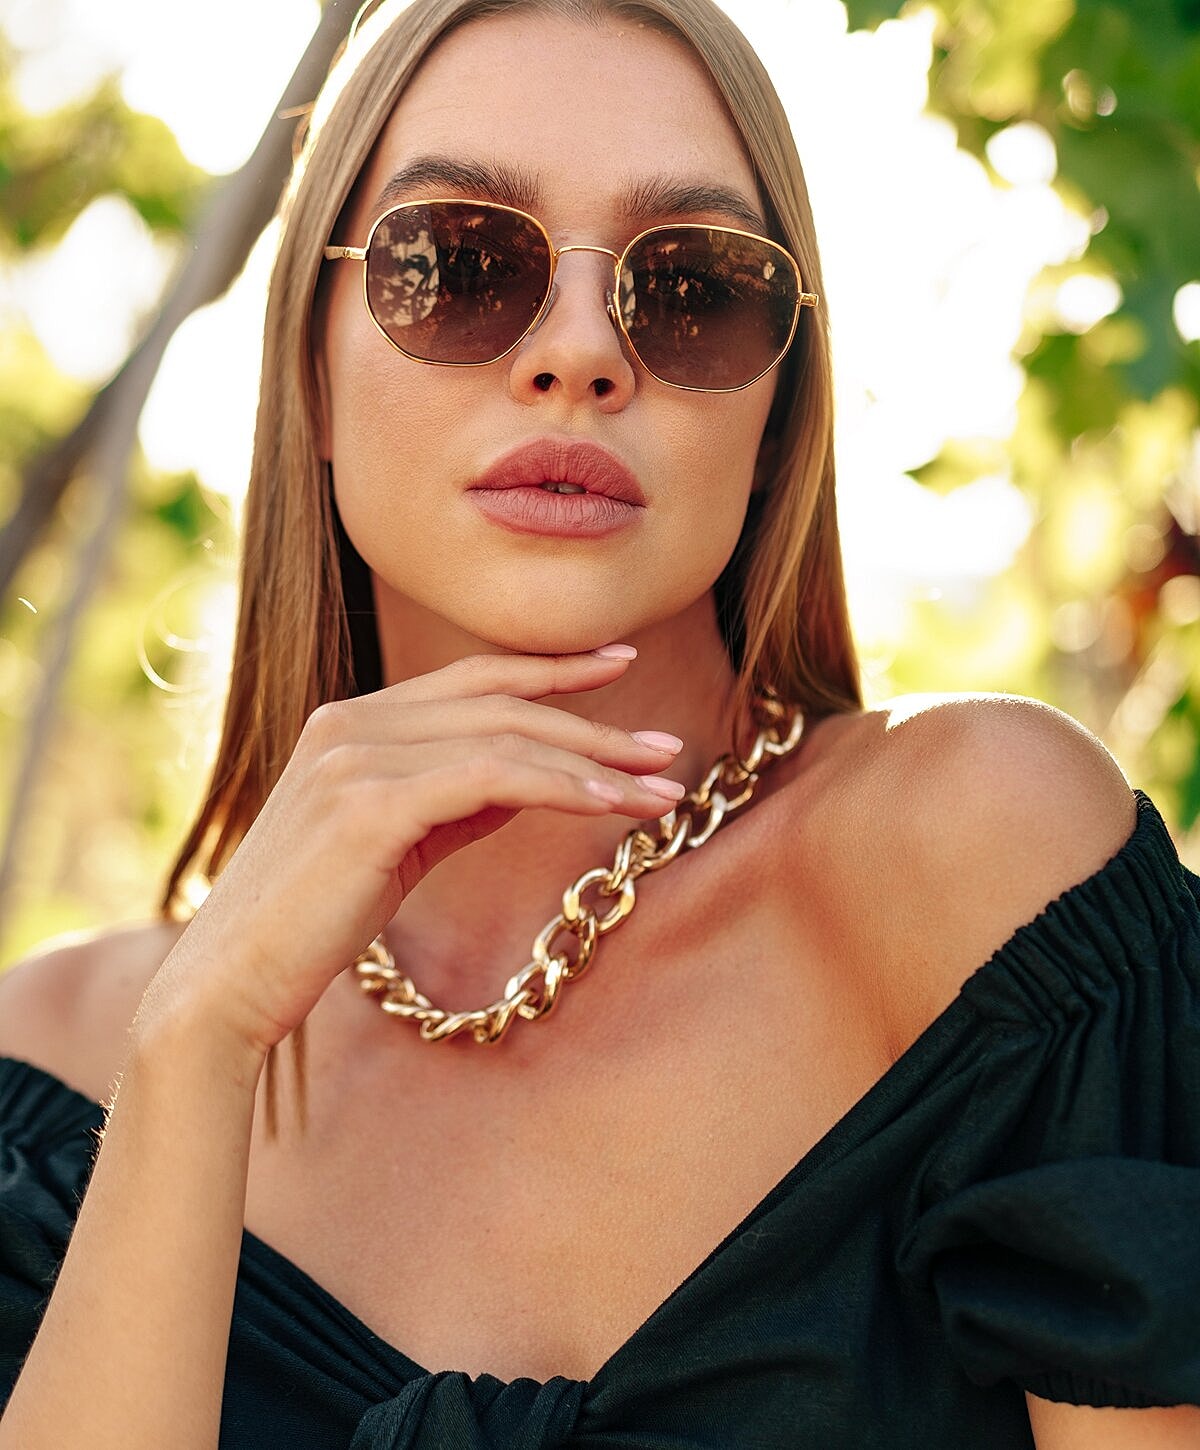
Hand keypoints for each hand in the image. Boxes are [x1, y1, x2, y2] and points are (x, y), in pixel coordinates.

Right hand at [140, 648, 683, 1058]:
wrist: (231, 979)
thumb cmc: (313, 916)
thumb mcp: (395, 841)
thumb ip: (454, 800)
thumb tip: (532, 779)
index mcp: (353, 721)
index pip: (474, 679)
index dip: (553, 669)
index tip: (622, 664)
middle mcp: (353, 723)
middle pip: (502, 704)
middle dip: (595, 724)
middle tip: (667, 748)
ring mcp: (356, 757)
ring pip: (506, 738)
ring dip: (594, 763)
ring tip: (660, 788)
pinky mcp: (368, 804)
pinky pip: (489, 778)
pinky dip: (557, 788)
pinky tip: (608, 806)